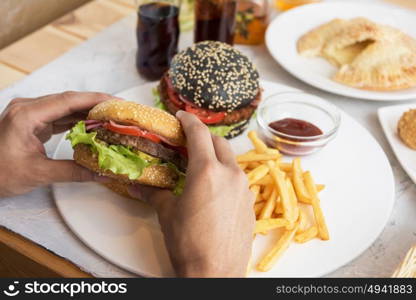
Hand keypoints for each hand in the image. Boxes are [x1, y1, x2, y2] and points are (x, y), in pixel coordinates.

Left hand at [0, 91, 112, 196]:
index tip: (117, 102)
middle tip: (119, 112)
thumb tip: (102, 174)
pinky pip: (58, 116)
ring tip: (111, 119)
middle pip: (68, 100)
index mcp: (27, 115)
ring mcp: (28, 113)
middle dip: (96, 105)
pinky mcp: (31, 122)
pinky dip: (76, 120)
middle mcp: (27, 108)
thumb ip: (73, 171)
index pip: (68, 101)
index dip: (95, 100)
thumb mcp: (38, 174)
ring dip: (87, 113)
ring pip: (65, 107)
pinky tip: (92, 126)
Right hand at [129, 110, 254, 276]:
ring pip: (231, 161)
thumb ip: (156, 194)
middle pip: (219, 143)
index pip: (199, 133)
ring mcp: (244, 188)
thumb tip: (140, 186)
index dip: (189, 120)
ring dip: (217, 156)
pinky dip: (226, 175)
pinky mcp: (250, 203)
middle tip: (189, 140)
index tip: (181, 116)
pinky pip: (238, 180)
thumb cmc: (188, 243)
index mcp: (207, 171)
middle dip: (204, 137)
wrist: (216, 272)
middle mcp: (230, 174)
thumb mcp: (167, 214)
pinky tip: (215, 189)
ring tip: (202, 165)